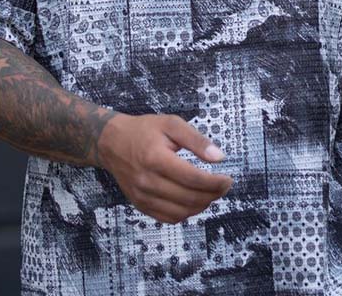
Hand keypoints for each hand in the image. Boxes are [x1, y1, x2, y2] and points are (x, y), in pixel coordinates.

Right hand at [96, 112, 233, 223]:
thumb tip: (220, 158)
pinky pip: (169, 218)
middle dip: (213, 194)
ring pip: (181, 212)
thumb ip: (196, 140)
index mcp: (156, 158)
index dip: (215, 183)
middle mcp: (148, 181)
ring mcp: (142, 196)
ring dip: (202, 206)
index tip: (228, 179)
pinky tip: (193, 200)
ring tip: (210, 192)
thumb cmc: (143, 130)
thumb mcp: (171, 124)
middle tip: (223, 185)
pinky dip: (186, 213)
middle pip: (189, 198)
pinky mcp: (140, 205)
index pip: (193, 179)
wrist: (112, 142)